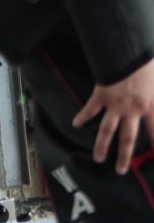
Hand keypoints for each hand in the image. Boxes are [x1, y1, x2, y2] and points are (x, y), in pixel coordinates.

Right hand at [72, 58, 153, 173]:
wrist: (127, 52)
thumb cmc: (145, 64)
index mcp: (148, 107)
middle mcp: (131, 111)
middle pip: (127, 139)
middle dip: (124, 156)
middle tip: (120, 170)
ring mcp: (114, 105)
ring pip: (106, 130)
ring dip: (101, 145)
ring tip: (98, 158)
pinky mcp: (100, 95)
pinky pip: (90, 109)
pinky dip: (82, 116)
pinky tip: (76, 124)